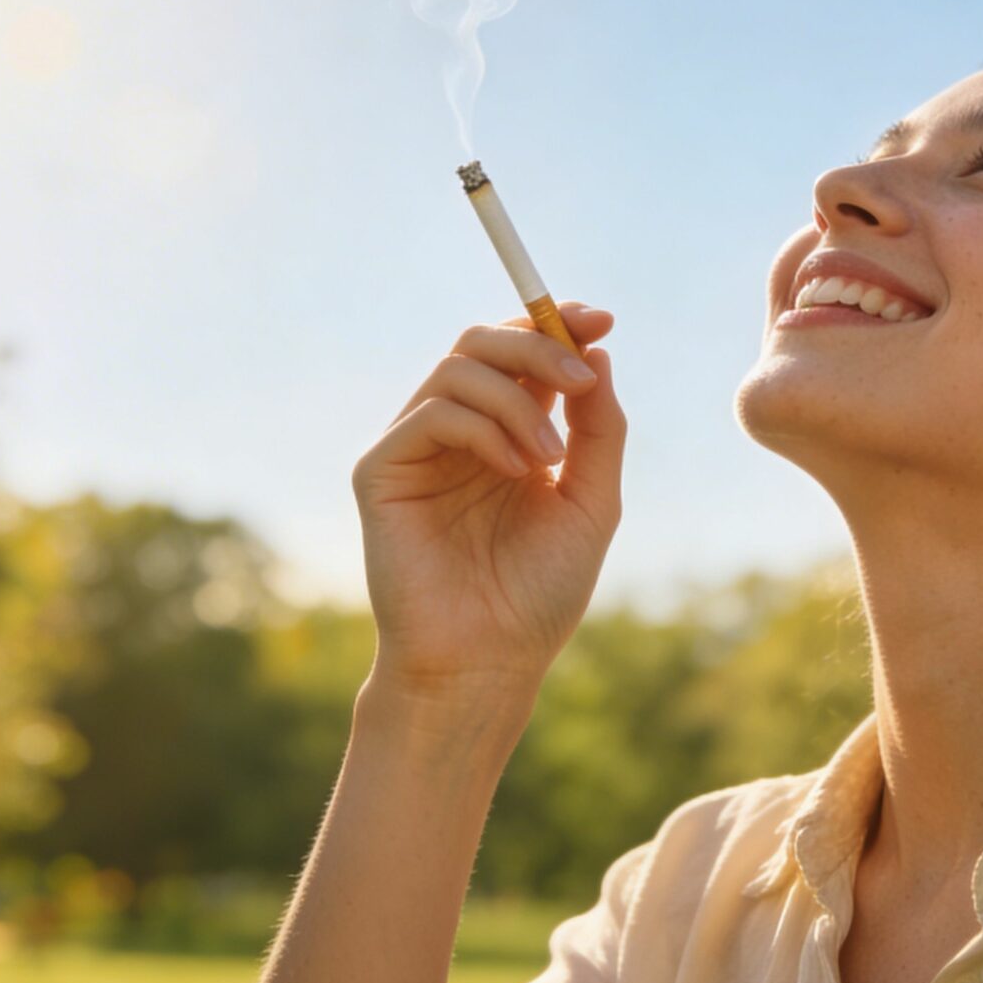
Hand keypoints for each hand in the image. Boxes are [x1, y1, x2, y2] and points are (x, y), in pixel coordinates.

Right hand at [351, 302, 625, 707]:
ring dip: (517, 398)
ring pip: (458, 368)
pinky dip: (482, 427)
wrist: (489, 663)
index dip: (556, 323)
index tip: (601, 320)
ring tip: (549, 457)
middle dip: (537, 342)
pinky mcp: (380, 471)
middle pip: (481, 342)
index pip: (521, 354)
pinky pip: (432, 413)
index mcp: (506, 435)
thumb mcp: (591, 501)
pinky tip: (515, 470)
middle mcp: (457, 433)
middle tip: (579, 373)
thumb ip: (599, 428)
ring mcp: (416, 449)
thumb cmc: (538, 594)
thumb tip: (595, 350)